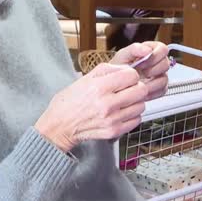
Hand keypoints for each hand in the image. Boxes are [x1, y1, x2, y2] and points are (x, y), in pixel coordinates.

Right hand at [34, 63, 148, 152]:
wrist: (60, 125)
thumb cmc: (71, 100)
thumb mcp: (86, 78)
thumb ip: (108, 69)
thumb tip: (127, 68)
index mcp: (99, 87)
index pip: (132, 76)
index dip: (131, 74)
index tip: (126, 77)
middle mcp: (107, 104)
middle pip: (141, 91)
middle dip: (137, 86)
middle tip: (129, 88)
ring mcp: (111, 120)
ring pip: (141, 106)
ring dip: (135, 101)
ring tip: (124, 101)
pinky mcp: (114, 131)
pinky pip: (136, 120)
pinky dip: (132, 115)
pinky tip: (122, 112)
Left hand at [110, 41, 169, 100]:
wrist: (115, 83)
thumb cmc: (119, 67)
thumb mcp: (123, 55)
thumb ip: (135, 49)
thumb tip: (148, 50)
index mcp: (151, 50)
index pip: (163, 49)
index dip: (155, 56)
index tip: (143, 61)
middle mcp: (157, 62)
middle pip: (166, 64)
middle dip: (153, 70)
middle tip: (141, 73)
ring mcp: (159, 75)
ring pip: (164, 79)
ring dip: (151, 82)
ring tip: (139, 83)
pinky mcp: (159, 88)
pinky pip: (162, 90)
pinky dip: (152, 92)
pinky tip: (142, 90)